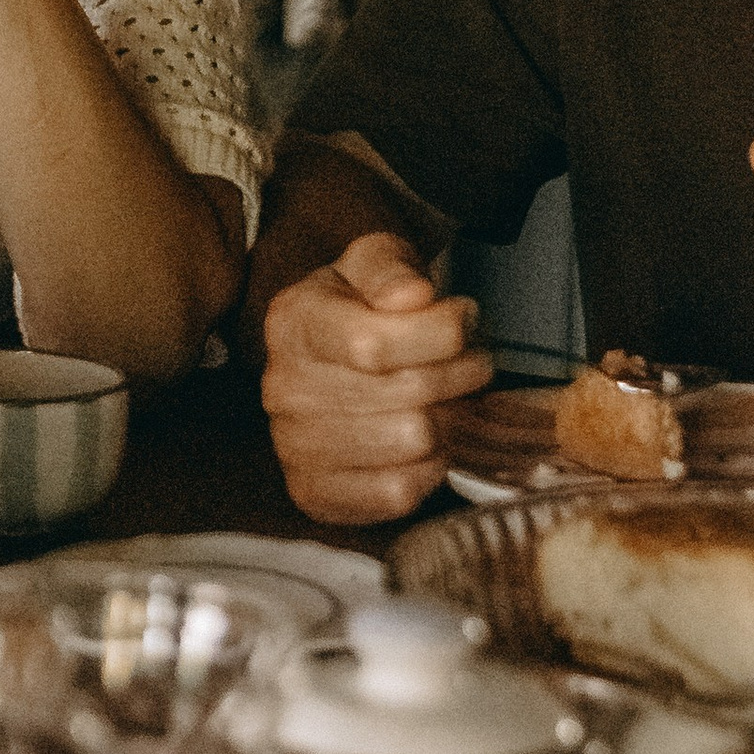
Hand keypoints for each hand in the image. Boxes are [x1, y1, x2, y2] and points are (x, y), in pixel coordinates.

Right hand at [259, 231, 490, 522]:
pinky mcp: (314, 493)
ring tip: (451, 397)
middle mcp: (283, 387)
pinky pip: (399, 491)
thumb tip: (411, 295)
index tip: (463, 319)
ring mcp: (293, 446)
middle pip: (408, 395)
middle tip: (470, 360)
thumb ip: (391, 268)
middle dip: (460, 373)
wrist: (332, 356)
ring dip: (452, 419)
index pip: (373, 345)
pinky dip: (430, 466)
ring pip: (413, 442)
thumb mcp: (376, 260)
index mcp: (293, 322)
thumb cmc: (361, 306)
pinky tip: (428, 439)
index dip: (442, 334)